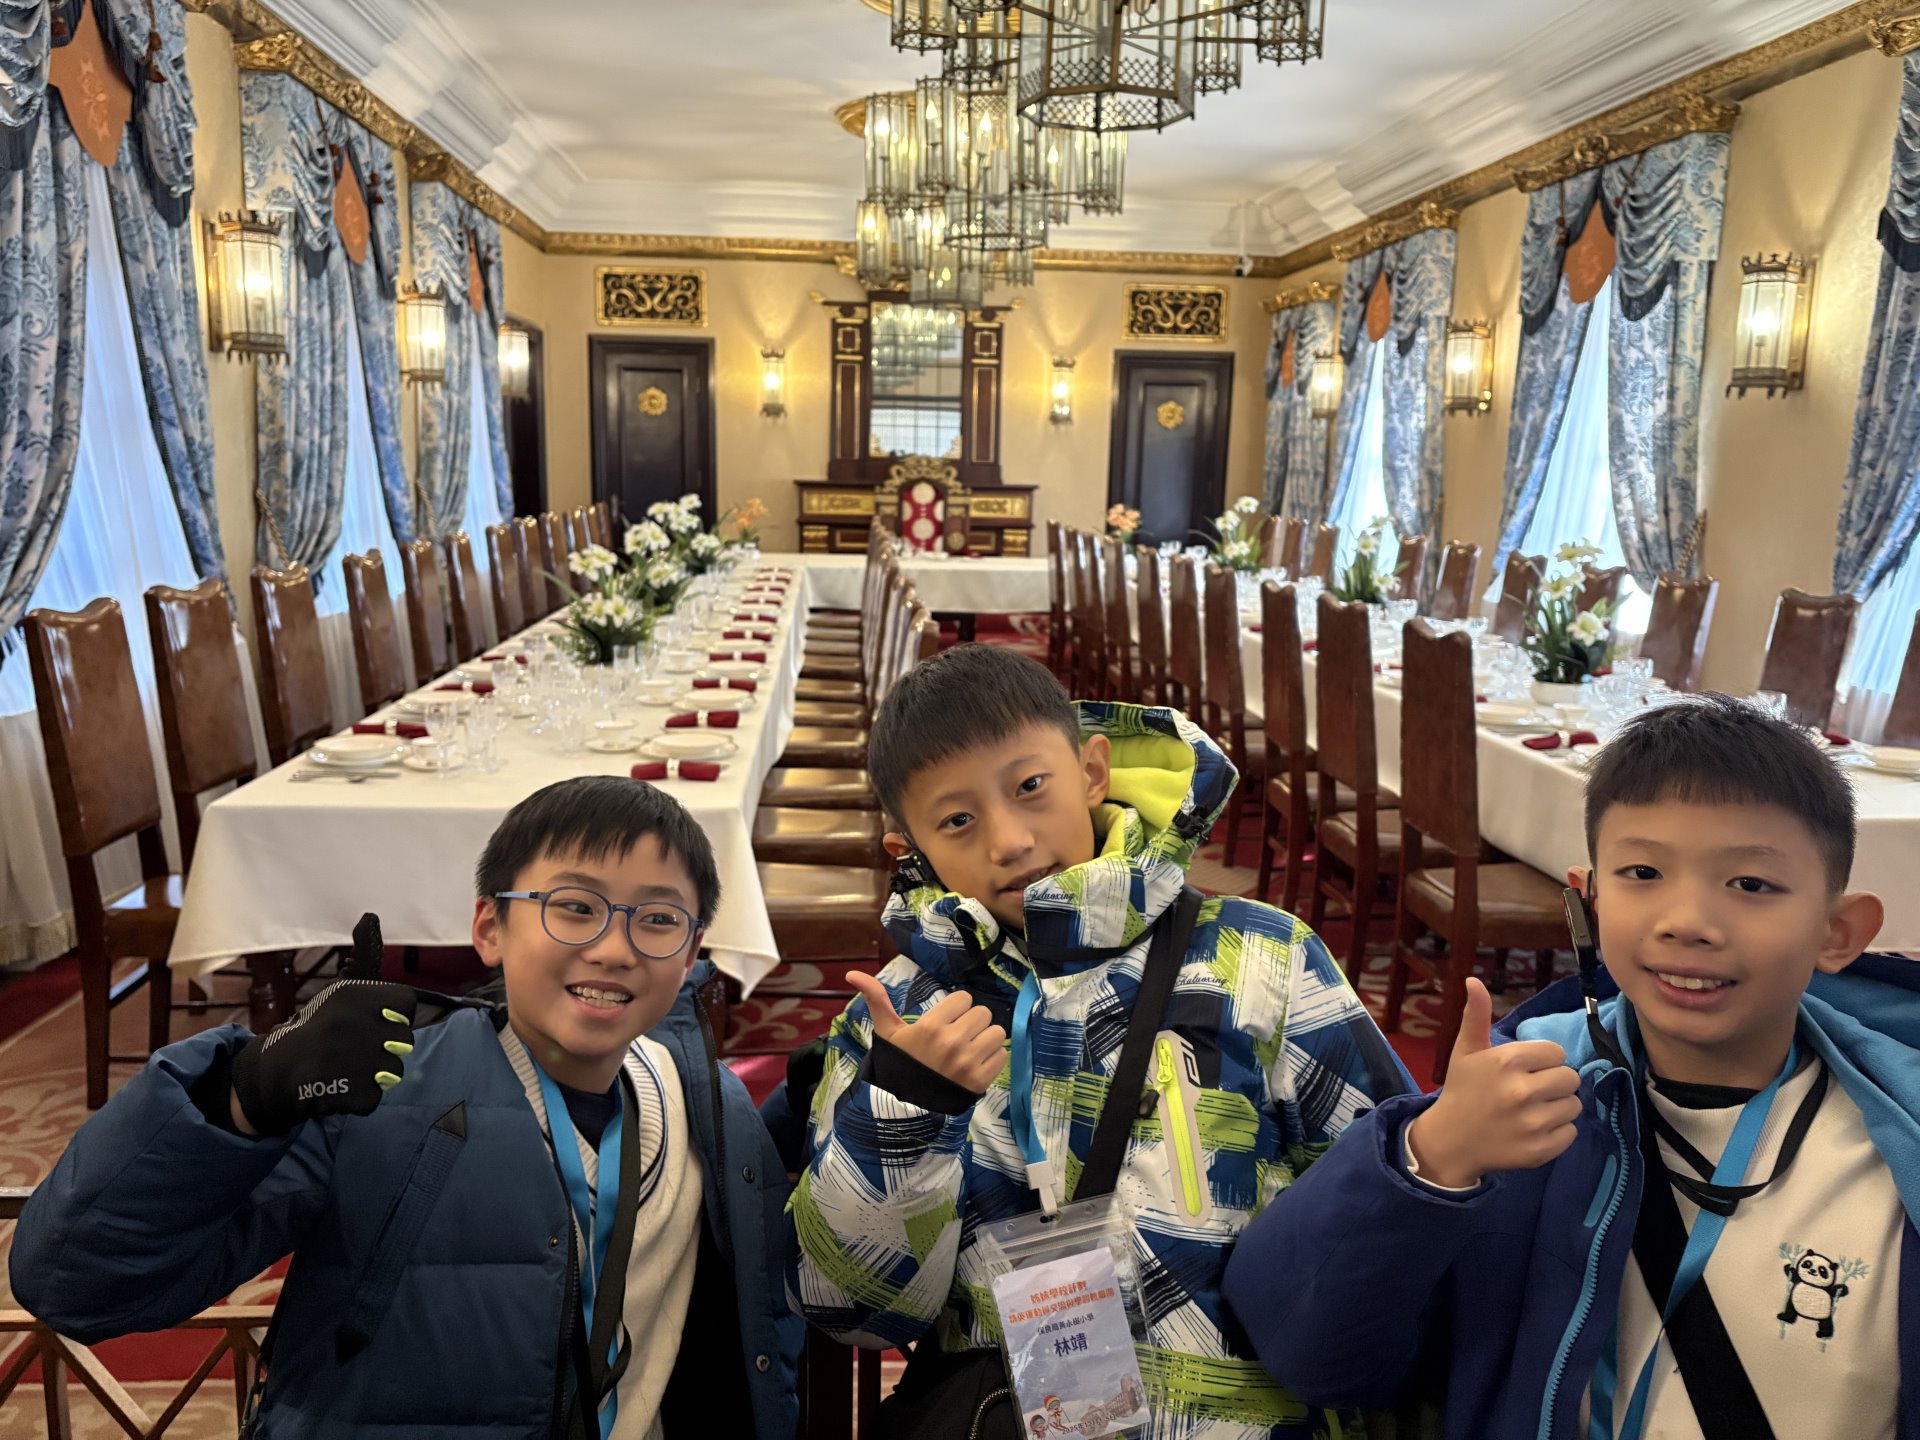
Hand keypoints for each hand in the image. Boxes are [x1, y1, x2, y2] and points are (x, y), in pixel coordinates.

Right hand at [230, 914, 417, 1136]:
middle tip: (349, 1048)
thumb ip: (366, 955)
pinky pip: (374, 1097)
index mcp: (354, 995)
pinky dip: (358, 1098)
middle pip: (404, 1040)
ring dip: (372, 1074)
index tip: (365, 1021)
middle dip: (382, 1047)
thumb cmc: (318, 1026)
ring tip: (343, 1067)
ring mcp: (350, 1060)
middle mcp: (352, 1024)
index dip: (391, 1016)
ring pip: (393, 1070)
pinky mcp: (345, 1093)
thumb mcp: (342, 988)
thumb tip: (370, 915)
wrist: (273, 1070)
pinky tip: (336, 1088)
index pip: (406, 1005)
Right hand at [850, 973, 1005, 1095]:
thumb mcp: (887, 1032)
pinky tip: (976, 1064)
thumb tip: (852, 973)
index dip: (956, 1008)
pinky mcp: (981, 1079)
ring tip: (969, 1049)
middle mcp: (952, 1042)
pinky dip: (992, 1058)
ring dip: (985, 1039)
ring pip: (996, 1032)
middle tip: (958, 1035)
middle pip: (982, 1013)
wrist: (906, 1106)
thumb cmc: (899, 1063)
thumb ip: (876, 999)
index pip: (964, 998)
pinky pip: (1001, 1055)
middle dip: (972, 1022)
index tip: (946, 1021)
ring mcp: (969, 1062)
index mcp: (931, 1026)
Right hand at [1406, 978, 1581, 1188]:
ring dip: (1558, 1107)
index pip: (1557, 1052)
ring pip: (1574, 1105)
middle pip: (1570, 1078)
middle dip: (1554, 1083)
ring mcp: (1533, 1123)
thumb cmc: (1462, 1090)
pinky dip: (1557, 1132)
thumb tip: (1473, 980)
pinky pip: (1571, 1132)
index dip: (1543, 1060)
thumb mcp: (1465, 1050)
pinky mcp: (1541, 1150)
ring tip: (1533, 1110)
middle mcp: (1523, 1091)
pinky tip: (1534, 1130)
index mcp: (1507, 1061)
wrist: (1450, 1141)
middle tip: (1531, 1091)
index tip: (1524, 1070)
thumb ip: (1477, 1015)